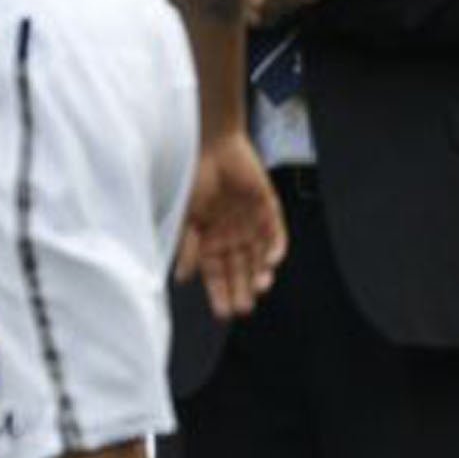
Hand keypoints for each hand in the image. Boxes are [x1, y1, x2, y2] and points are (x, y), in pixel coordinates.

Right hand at [174, 132, 286, 318]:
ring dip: (260, 273)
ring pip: (258, 257)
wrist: (212, 145)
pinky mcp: (269, 209)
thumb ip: (186, 247)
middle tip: (244, 308)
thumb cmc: (193, 178)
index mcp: (209, 239)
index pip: (216, 274)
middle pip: (239, 270)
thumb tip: (182, 278)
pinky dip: (274, 248)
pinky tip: (270, 263)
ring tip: (259, 287)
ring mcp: (251, 224)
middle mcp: (231, 235)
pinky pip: (276, 234)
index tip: (223, 313)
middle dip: (241, 290)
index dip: (220, 293)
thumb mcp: (185, 216)